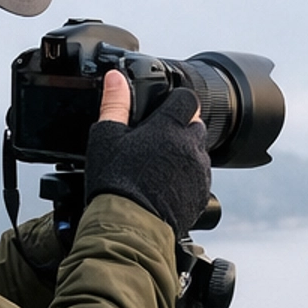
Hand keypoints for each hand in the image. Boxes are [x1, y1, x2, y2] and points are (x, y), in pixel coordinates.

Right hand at [82, 74, 211, 238]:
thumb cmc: (117, 184)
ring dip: (185, 154)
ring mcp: (199, 172)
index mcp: (169, 127)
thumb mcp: (106, 138)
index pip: (186, 98)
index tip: (163, 109)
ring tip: (159, 167)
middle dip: (181, 128)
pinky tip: (165, 186)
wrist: (130, 228)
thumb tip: (115, 78)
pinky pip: (200, 179)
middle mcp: (190, 147)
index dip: (175, 100)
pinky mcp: (201, 195)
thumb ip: (114, 104)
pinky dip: (187, 179)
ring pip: (199, 153)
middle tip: (157, 140)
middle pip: (196, 124)